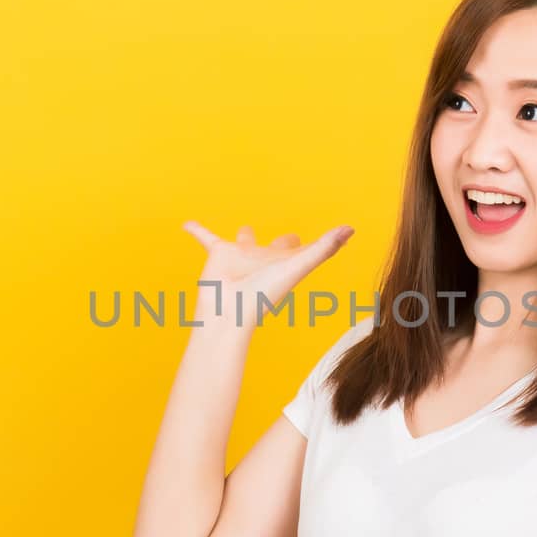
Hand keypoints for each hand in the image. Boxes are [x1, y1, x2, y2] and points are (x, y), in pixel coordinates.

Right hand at [181, 220, 354, 329]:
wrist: (227, 312)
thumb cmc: (263, 295)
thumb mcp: (297, 267)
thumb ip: (323, 248)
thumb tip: (350, 229)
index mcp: (283, 263)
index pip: (304, 250)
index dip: (319, 244)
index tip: (335, 237)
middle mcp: (263, 259)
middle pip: (275, 246)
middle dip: (282, 242)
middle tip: (289, 239)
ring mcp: (240, 257)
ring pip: (243, 240)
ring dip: (243, 235)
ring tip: (244, 231)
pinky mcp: (217, 254)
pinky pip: (205, 238)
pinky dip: (197, 230)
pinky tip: (186, 224)